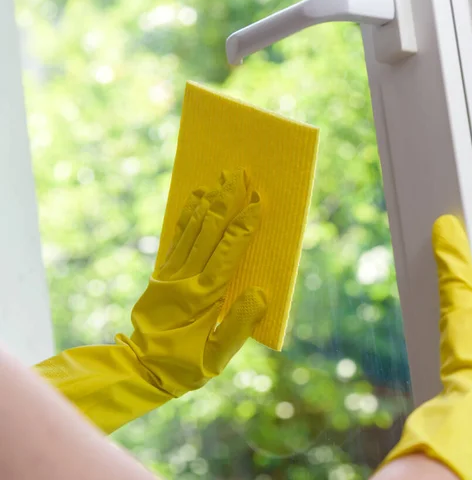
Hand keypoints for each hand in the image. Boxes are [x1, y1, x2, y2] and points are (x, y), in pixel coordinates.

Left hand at [36, 169, 265, 432]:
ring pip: (191, 229)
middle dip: (225, 201)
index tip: (257, 202)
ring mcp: (171, 274)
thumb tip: (260, 294)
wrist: (139, 369)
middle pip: (209, 230)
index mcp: (204, 297)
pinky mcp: (162, 275)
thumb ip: (239, 326)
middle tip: (238, 175)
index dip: (243, 225)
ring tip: (219, 178)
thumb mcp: (217, 358)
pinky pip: (176, 238)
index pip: (228, 251)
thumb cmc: (184, 367)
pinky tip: (195, 198)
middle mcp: (186, 278)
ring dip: (207, 201)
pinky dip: (186, 215)